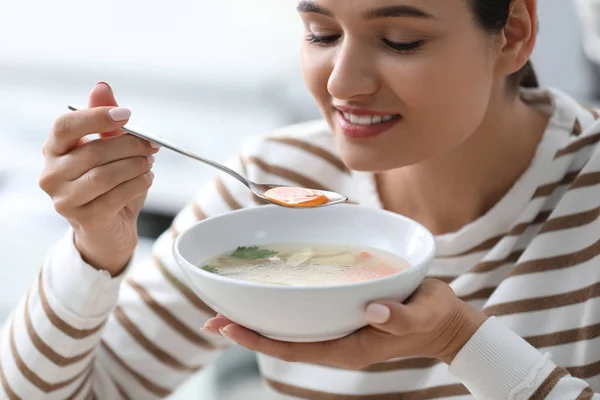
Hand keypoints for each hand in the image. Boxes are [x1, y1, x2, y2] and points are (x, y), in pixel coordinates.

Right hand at [39, 82, 159, 274]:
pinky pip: (117, 195)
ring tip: (149, 163)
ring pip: (105, 174)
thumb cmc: (108, 185)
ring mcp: (64, 199)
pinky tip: (147, 179)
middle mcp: (51, 174)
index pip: (66, 126)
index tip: (128, 115)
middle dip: (130, 145)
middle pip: (93, 151)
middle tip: (151, 145)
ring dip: (136, 165)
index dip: (96, 117)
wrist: (109, 230)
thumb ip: (104, 118)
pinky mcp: (85, 218)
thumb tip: (102, 87)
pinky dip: (138, 183)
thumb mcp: (108, 148)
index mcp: (53, 150)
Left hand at [203, 279, 487, 368]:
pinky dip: (282, 307)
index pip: (293, 348)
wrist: (446, 323)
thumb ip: (399, 317)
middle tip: (212, 316)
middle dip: (248, 329)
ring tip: (229, 306)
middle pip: (282, 340)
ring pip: (290, 328)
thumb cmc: (433, 319)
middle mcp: (336, 342)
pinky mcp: (343, 317)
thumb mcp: (421, 316)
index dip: (258, 339)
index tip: (227, 327)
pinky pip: (305, 315)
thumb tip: (373, 311)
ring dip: (260, 318)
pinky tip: (271, 294)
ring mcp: (338, 331)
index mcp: (347, 349)